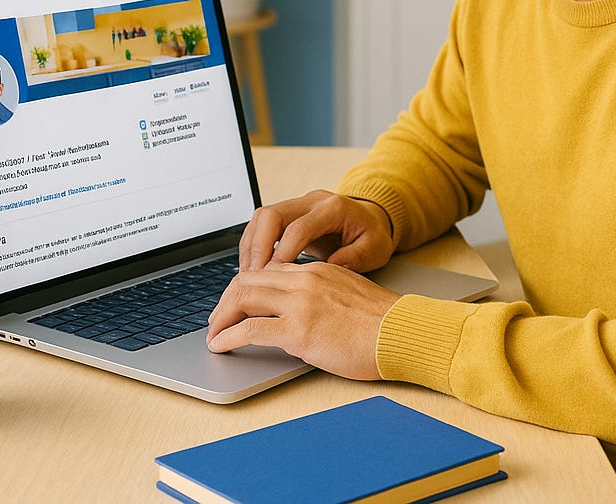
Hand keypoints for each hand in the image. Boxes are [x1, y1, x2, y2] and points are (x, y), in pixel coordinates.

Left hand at [206, 260, 399, 379]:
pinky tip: (222, 346)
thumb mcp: (346, 294)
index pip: (266, 269)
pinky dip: (228, 337)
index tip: (235, 304)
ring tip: (214, 334)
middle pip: (247, 279)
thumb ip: (320, 293)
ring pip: (242, 298)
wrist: (401, 333)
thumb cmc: (381, 322)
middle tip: (216, 320)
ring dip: (221, 317)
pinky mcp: (299, 331)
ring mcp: (300, 304)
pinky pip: (250, 330)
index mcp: (316, 270)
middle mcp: (304, 280)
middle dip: (225, 301)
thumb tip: (298, 310)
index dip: (244, 287)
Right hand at [238, 189, 393, 272]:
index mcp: (333, 208)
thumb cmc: (372, 234)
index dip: (282, 252)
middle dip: (258, 247)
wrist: (371, 218)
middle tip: (253, 277)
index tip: (273, 276)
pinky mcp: (288, 214)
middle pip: (271, 215)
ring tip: (249, 276)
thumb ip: (356, 257)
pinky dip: (253, 246)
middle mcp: (311, 201)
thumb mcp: (375, 248)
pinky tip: (253, 268)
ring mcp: (298, 205)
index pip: (298, 227)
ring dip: (251, 247)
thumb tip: (331, 268)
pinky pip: (261, 225)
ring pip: (261, 218)